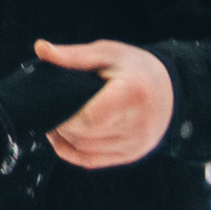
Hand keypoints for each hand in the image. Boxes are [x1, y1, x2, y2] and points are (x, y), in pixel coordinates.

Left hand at [32, 37, 174, 170]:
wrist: (170, 90)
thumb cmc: (134, 68)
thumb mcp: (107, 53)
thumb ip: (73, 56)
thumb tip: (41, 49)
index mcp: (133, 94)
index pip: (91, 118)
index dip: (66, 115)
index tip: (51, 103)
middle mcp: (138, 124)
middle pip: (86, 135)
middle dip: (61, 125)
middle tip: (46, 110)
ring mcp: (136, 144)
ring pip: (86, 150)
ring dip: (64, 138)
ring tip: (53, 120)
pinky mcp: (130, 155)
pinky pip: (92, 161)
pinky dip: (71, 152)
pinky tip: (61, 137)